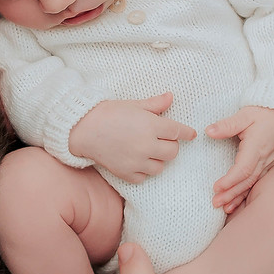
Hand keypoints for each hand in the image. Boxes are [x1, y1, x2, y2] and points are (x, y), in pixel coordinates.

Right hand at [69, 93, 196, 182]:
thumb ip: (155, 104)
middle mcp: (146, 145)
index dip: (186, 132)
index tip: (190, 134)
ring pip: (160, 166)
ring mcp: (136, 161)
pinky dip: (143, 171)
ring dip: (158, 159)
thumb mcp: (134, 105)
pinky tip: (137, 161)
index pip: (177, 132)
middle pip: (173, 152)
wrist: (83, 129)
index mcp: (150, 126)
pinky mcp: (126, 173)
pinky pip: (144, 177)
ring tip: (148, 151)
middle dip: (170, 145)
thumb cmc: (108, 113)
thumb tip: (171, 97)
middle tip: (162, 140)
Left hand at [208, 106, 273, 212]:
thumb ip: (227, 125)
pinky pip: (260, 180)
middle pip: (247, 181)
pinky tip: (240, 199)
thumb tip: (209, 131)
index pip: (243, 170)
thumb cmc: (267, 111)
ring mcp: (270, 161)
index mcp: (257, 146)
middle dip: (231, 194)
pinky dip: (249, 191)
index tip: (216, 188)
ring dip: (239, 196)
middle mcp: (265, 157)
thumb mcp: (245, 114)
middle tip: (215, 203)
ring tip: (226, 209)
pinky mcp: (271, 162)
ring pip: (254, 183)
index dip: (229, 181)